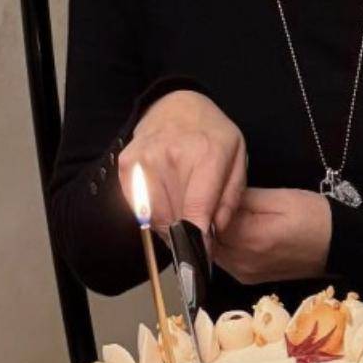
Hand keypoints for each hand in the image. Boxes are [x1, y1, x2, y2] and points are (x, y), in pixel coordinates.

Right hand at [118, 90, 246, 235]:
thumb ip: (230, 199)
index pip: (197, 208)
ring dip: (169, 223)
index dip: (198, 239)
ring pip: (154, 217)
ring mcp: (144, 160)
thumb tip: (213, 233)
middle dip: (187, 231)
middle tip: (196, 226)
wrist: (176, 104)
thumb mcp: (237, 158)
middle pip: (174, 218)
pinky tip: (164, 197)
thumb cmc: (211, 134)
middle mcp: (171, 156)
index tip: (200, 258)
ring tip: (181, 207)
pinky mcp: (126, 166)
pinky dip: (152, 212)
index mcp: (206, 153)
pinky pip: (138, 208)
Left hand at [215, 188, 331, 284]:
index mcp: (251, 239)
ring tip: (218, 210)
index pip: (209, 221)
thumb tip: (216, 195)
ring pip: (213, 250)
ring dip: (211, 233)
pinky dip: (222, 244)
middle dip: (205, 220)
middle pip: (206, 240)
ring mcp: (245, 275)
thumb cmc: (313, 216)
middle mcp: (243, 263)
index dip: (205, 205)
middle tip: (208, 197)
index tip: (205, 189)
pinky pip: (224, 259)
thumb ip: (244, 199)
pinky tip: (230, 228)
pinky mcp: (248, 279)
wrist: (339, 247)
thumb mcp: (280, 198)